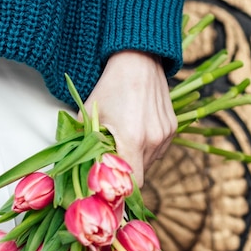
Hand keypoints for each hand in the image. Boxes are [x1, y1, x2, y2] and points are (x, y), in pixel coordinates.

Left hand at [82, 51, 176, 186]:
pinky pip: (159, 150)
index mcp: (132, 139)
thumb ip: (83, 143)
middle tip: (110, 161)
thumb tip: (77, 168)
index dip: (121, 190)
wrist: (138, 60)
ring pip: (150, 163)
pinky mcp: (172, 128)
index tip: (109, 189)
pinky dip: (146, 148)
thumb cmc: (110, 86)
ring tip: (123, 141)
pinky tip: (136, 131)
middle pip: (140, 175)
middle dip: (125, 173)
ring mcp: (166, 134)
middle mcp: (153, 139)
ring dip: (136, 160)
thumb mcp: (90, 114)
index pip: (133, 185)